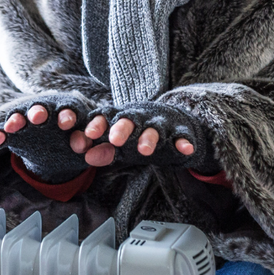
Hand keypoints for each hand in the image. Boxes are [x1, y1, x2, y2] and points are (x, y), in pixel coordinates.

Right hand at [0, 95, 97, 183]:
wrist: (60, 150)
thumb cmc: (79, 145)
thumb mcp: (92, 150)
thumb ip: (101, 151)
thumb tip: (104, 152)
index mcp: (70, 113)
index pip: (70, 109)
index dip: (68, 115)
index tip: (66, 124)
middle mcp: (49, 113)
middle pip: (43, 108)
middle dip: (40, 111)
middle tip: (37, 117)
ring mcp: (29, 121)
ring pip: (22, 116)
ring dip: (17, 118)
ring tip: (12, 125)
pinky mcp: (15, 131)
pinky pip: (4, 131)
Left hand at [80, 104, 216, 172]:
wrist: (172, 121)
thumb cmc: (138, 134)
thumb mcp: (120, 145)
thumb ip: (104, 150)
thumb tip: (87, 157)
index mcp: (121, 118)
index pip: (106, 117)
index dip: (98, 125)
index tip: (90, 134)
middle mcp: (140, 117)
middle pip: (129, 119)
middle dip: (122, 128)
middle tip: (115, 140)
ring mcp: (160, 123)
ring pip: (154, 128)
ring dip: (149, 138)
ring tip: (145, 150)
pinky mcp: (179, 130)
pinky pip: (181, 135)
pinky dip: (183, 141)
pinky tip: (186, 149)